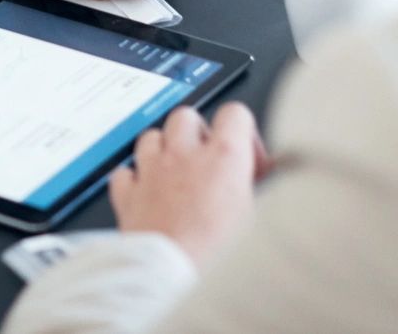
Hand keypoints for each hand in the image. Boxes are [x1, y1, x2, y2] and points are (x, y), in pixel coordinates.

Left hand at [110, 103, 270, 264]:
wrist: (173, 284)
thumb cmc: (218, 260)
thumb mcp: (259, 221)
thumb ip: (262, 190)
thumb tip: (273, 178)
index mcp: (223, 158)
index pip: (234, 113)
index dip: (243, 131)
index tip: (247, 160)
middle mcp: (183, 156)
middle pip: (187, 116)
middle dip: (198, 134)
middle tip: (209, 164)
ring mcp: (151, 172)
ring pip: (151, 135)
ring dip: (163, 149)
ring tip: (177, 175)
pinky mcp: (127, 195)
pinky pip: (124, 171)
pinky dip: (134, 178)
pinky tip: (146, 194)